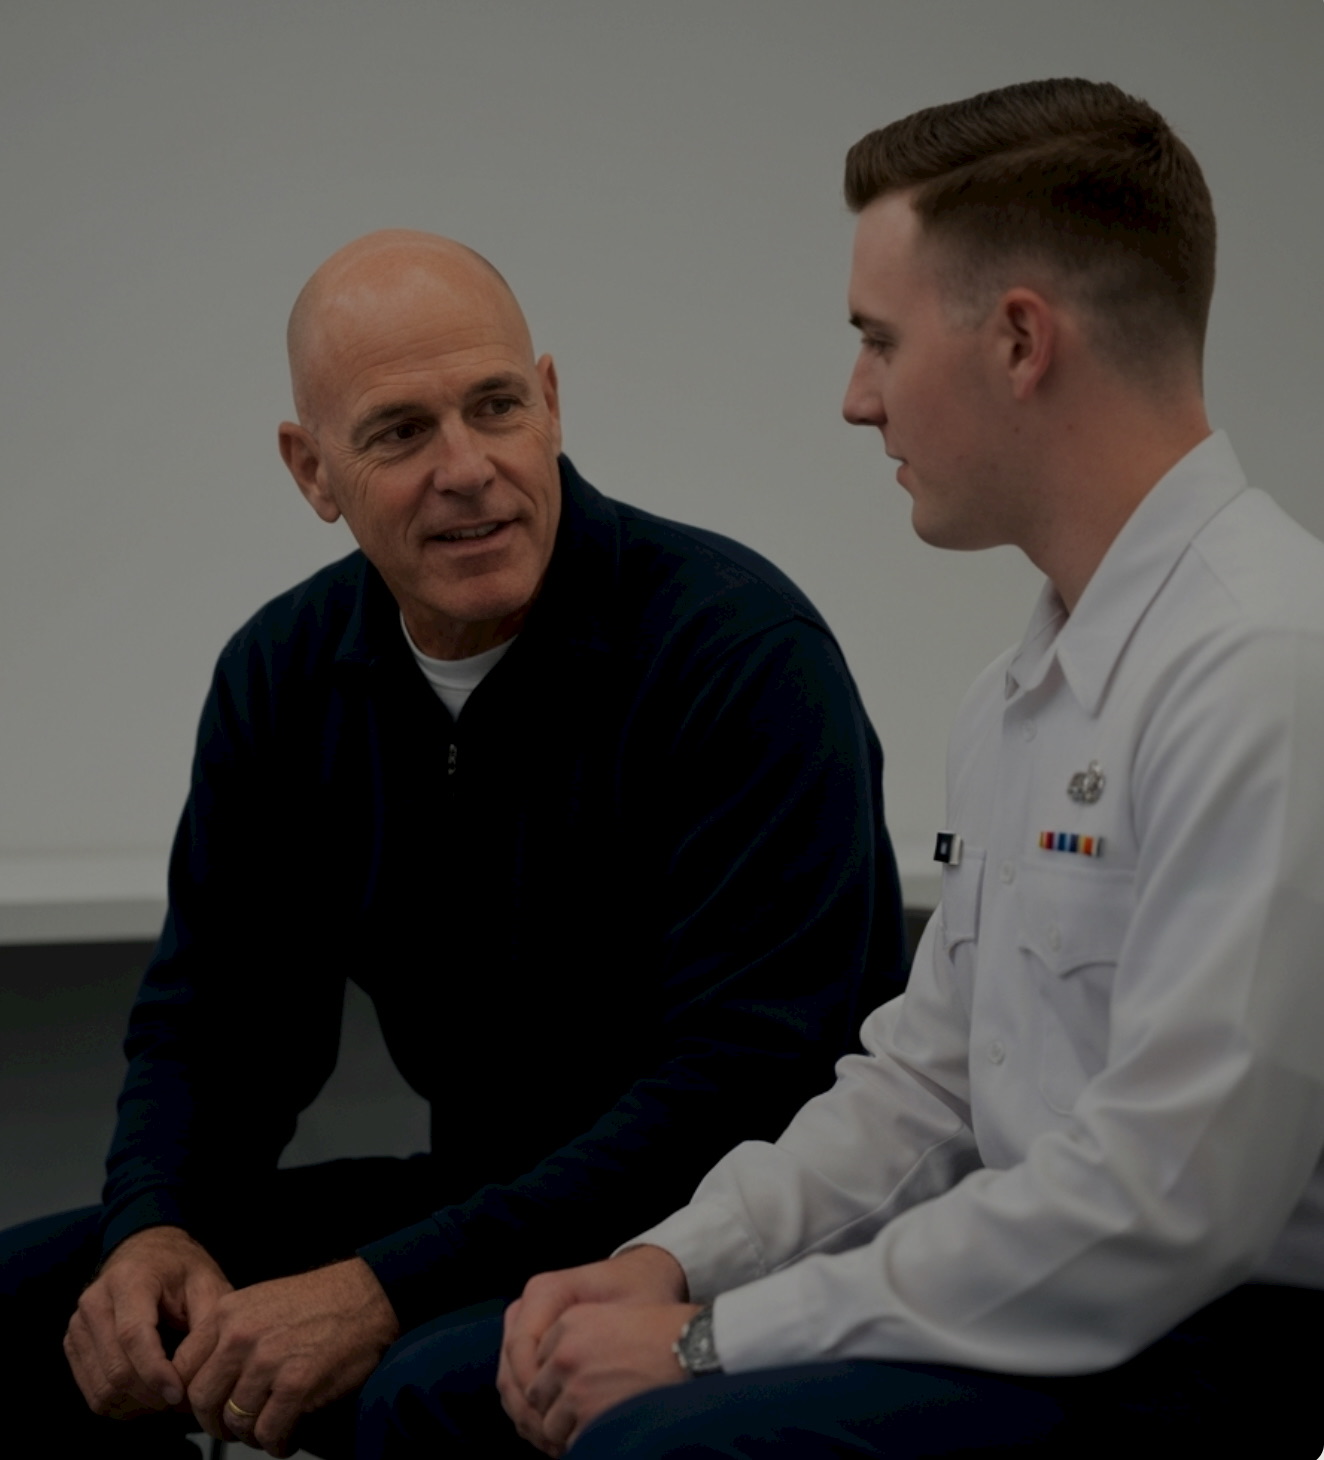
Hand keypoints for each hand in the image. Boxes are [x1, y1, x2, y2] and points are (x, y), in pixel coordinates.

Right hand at [63, 1225, 231, 1419]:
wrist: (148, 1253)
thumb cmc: (182, 1271)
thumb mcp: (207, 1284)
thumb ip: (206, 1325)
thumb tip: (191, 1375)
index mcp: (130, 1279)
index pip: (133, 1335)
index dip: (155, 1372)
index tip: (178, 1395)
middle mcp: (95, 1301)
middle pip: (115, 1368)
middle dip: (149, 1394)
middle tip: (179, 1400)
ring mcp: (78, 1324)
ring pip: (101, 1387)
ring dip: (135, 1404)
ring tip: (165, 1398)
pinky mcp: (73, 1343)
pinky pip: (91, 1391)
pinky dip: (120, 1403)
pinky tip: (145, 1395)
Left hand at [174, 1257, 399, 1456]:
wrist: (368, 1296)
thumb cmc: (318, 1300)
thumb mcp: (260, 1301)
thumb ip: (229, 1332)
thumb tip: (203, 1376)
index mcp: (228, 1312)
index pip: (181, 1367)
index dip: (188, 1396)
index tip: (203, 1407)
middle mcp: (241, 1336)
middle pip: (202, 1400)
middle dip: (215, 1423)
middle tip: (233, 1427)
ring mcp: (268, 1361)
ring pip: (236, 1422)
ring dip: (251, 1435)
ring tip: (268, 1429)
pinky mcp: (297, 1384)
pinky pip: (269, 1433)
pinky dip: (278, 1443)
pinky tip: (289, 1436)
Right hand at [498, 1247, 688, 1451]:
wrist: (641, 1277)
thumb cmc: (639, 1292)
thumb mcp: (630, 1311)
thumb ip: (606, 1340)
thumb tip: (582, 1392)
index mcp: (544, 1291)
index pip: (520, 1347)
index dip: (534, 1390)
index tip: (557, 1421)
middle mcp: (527, 1307)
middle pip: (510, 1369)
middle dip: (530, 1412)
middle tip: (556, 1443)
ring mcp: (523, 1327)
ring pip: (509, 1383)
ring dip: (528, 1418)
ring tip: (557, 1446)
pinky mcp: (529, 1347)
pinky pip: (517, 1385)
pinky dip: (531, 1413)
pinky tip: (555, 1436)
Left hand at [523, 1301, 700, 1454]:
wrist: (694, 1351)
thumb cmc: (664, 1334)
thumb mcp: (614, 1317)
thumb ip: (578, 1338)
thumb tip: (553, 1373)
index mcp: (570, 1322)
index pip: (539, 1361)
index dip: (555, 1380)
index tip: (569, 1390)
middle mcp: (565, 1353)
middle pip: (538, 1394)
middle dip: (555, 1407)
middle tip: (578, 1415)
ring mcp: (575, 1388)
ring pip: (550, 1423)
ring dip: (568, 1430)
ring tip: (594, 1425)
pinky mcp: (588, 1418)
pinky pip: (573, 1442)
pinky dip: (585, 1443)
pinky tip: (607, 1433)